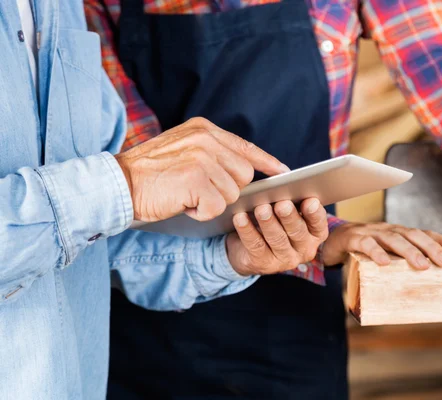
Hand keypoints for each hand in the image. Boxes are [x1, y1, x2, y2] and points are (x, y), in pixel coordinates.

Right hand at [115, 117, 288, 221]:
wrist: (117, 183)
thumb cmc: (150, 173)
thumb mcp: (182, 149)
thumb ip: (212, 152)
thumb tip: (245, 171)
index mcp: (203, 129)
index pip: (245, 146)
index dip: (266, 161)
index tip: (283, 171)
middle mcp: (205, 139)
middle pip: (243, 175)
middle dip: (227, 190)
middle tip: (198, 190)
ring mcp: (201, 158)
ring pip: (231, 193)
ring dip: (211, 202)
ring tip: (185, 194)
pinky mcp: (196, 179)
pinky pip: (216, 207)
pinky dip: (201, 213)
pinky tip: (182, 203)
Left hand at [226, 198, 328, 275]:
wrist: (248, 249)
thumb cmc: (273, 221)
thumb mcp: (284, 211)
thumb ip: (290, 197)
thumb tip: (285, 178)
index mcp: (314, 234)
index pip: (319, 224)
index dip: (314, 213)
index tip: (309, 201)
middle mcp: (304, 249)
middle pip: (298, 232)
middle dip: (289, 217)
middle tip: (282, 204)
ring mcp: (285, 260)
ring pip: (277, 239)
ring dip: (268, 222)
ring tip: (261, 208)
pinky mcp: (263, 264)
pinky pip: (255, 246)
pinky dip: (247, 230)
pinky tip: (240, 218)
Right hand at [321, 222, 441, 268]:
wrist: (331, 240)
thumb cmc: (362, 252)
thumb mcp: (384, 257)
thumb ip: (399, 268)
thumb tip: (423, 294)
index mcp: (398, 233)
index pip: (424, 233)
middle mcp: (387, 229)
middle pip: (413, 234)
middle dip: (431, 247)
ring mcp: (370, 232)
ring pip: (393, 238)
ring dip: (409, 251)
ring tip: (421, 265)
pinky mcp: (353, 238)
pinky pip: (365, 244)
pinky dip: (376, 252)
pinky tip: (384, 262)